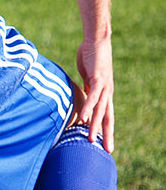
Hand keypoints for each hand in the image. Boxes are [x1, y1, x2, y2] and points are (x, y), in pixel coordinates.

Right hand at [75, 36, 114, 151]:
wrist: (97, 39)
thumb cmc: (90, 55)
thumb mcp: (87, 76)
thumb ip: (86, 87)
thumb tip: (82, 95)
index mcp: (104, 92)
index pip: (105, 115)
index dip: (104, 129)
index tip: (103, 143)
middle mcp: (107, 92)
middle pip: (108, 117)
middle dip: (106, 135)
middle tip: (107, 150)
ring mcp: (104, 86)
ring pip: (100, 111)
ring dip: (95, 126)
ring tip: (91, 139)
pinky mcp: (98, 79)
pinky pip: (92, 97)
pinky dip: (88, 108)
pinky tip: (84, 118)